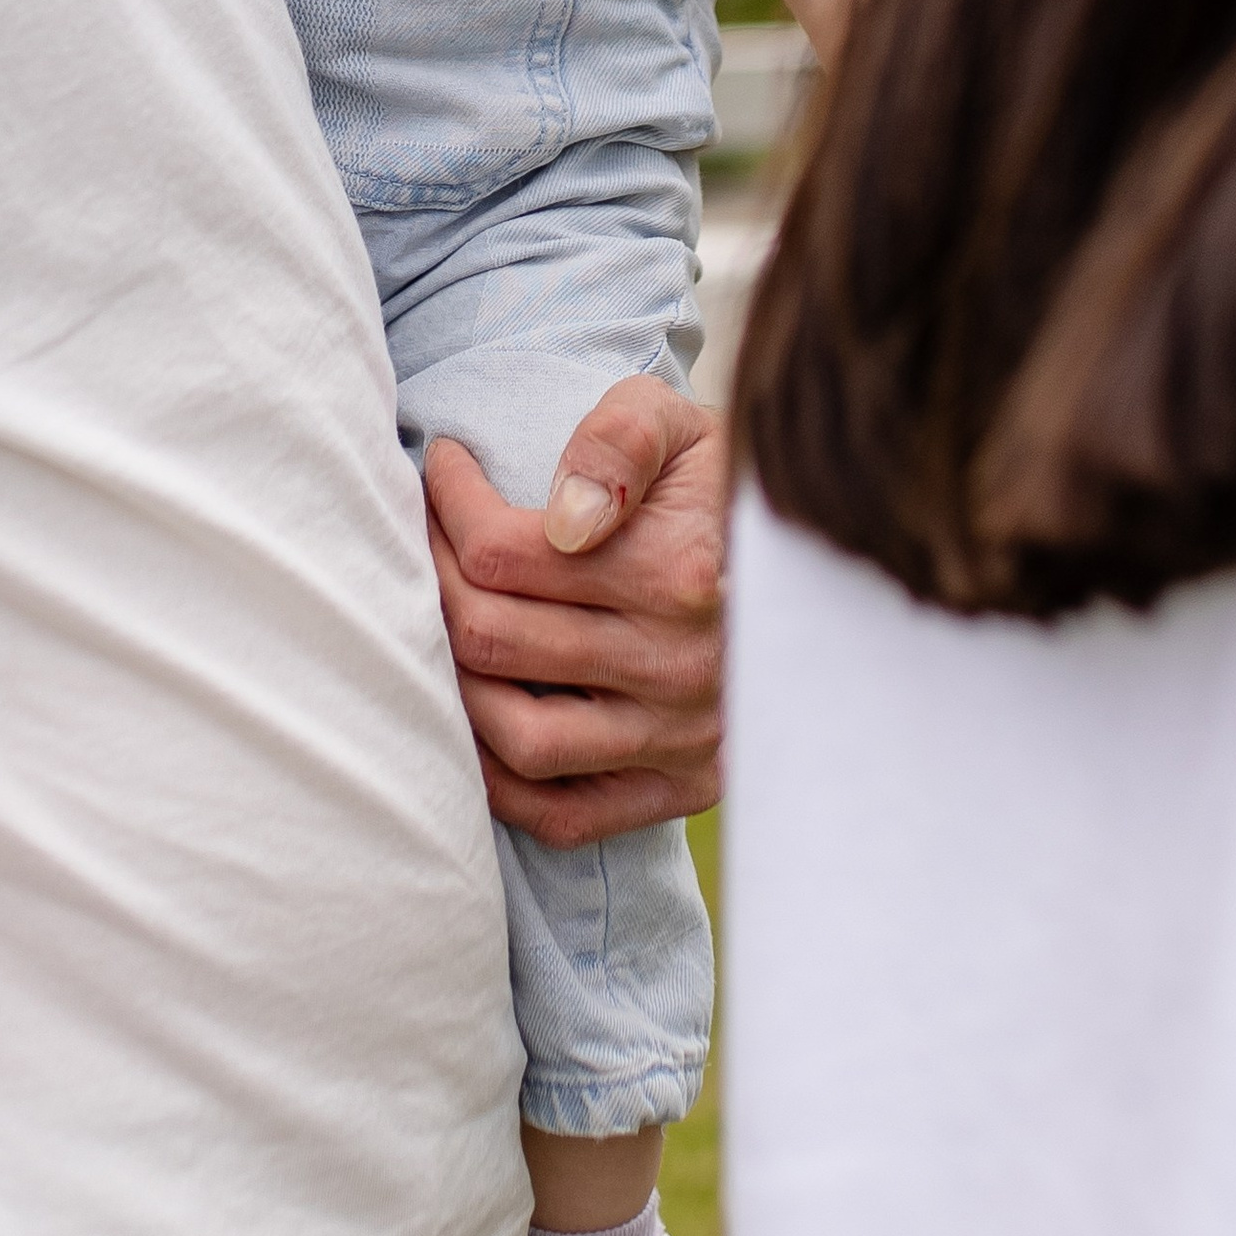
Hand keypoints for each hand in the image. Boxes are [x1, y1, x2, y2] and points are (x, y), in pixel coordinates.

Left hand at [422, 377, 724, 847]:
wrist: (808, 559)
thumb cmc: (713, 480)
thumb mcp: (677, 422)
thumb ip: (619, 440)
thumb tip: (568, 521)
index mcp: (677, 570)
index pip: (501, 552)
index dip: (448, 504)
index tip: (442, 468)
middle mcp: (681, 664)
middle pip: (492, 638)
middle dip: (435, 581)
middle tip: (427, 542)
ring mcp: (684, 735)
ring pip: (517, 735)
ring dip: (456, 681)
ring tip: (447, 627)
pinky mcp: (685, 784)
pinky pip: (561, 813)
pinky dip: (501, 776)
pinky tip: (482, 714)